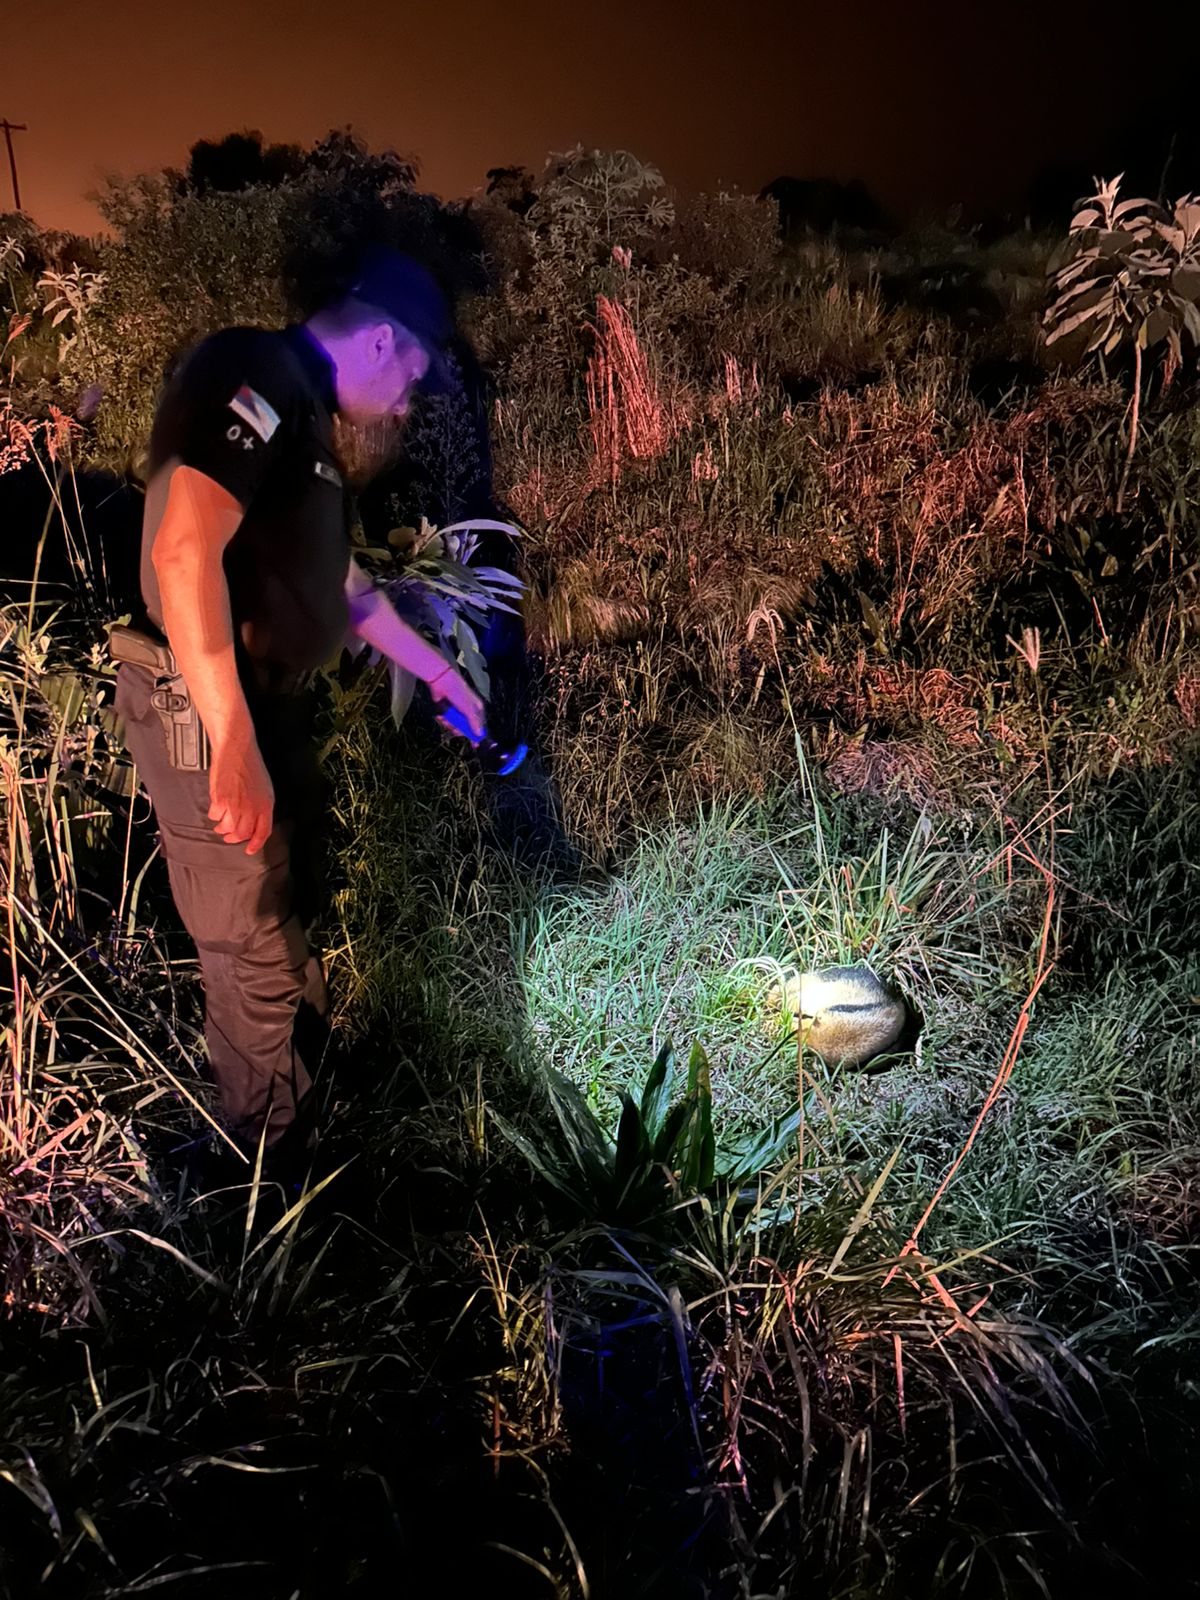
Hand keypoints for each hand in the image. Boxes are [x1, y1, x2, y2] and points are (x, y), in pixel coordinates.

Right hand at [208, 737, 274, 854]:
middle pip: (243, 834)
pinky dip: (214, 814)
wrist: (236, 748)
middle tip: (229, 837)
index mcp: (266, 804)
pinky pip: (215, 815)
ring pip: (227, 828)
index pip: (263, 832)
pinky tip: (216, 807)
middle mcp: (252, 807)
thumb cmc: (250, 764)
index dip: (256, 844)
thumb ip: (259, 805)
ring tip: (220, 825)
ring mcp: (236, 805)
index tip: (250, 850)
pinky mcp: (220, 799)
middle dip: (234, 838)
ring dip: (222, 828)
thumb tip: (253, 820)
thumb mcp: (263, 787)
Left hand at [432, 666, 485, 741]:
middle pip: (465, 728)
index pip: (479, 725)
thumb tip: (478, 734)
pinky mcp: (447, 710)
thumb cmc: (458, 692)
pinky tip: (441, 716)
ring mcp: (457, 711)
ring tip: (445, 719)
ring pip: (454, 725)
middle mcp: (468, 710)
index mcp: (477, 709)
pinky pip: (446, 720)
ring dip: (449, 724)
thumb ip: (473, 722)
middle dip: (458, 729)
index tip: (475, 744)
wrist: (442, 682)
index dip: (477, 735)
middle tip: (454, 729)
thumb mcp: (468, 709)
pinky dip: (443, 719)